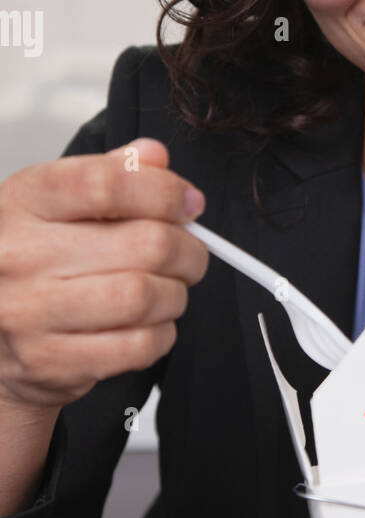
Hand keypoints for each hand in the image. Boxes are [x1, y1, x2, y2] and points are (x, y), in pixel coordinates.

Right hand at [0, 137, 208, 411]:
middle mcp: (20, 255)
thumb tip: (154, 156)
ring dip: (176, 293)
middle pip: (143, 243)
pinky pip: (138, 345)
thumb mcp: (52, 204)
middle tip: (190, 254)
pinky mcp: (51, 361)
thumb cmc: (28, 263)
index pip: (107, 183)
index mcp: (23, 202)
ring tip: (169, 289)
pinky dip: (162, 334)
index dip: (165, 190)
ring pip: (145, 296)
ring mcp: (31, 312)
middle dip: (187, 249)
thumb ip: (107, 174)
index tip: (188, 202)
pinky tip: (150, 323)